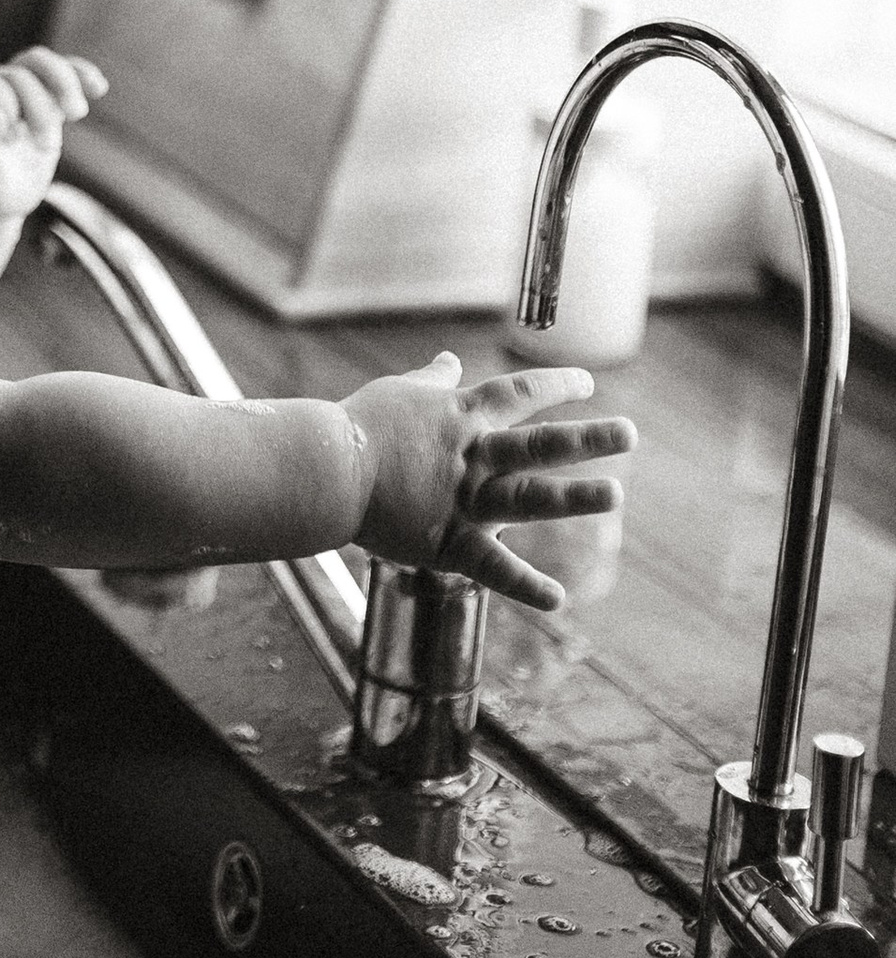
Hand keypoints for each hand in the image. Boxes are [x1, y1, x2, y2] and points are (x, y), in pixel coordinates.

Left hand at [0, 50, 105, 225]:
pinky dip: (80, 75)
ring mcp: (14, 91)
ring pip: (39, 63)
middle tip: (44, 145)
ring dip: (63, 83)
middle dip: (38, 107)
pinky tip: (98, 87)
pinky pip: (61, 74)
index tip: (8, 138)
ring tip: (76, 113)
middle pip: (19, 75)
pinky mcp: (41, 100)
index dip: (5, 106)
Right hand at [348, 353, 635, 614]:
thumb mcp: (400, 392)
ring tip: (614, 494)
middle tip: (630, 432)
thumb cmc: (359, 426)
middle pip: (541, 443)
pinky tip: (559, 600)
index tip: (588, 384)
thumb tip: (449, 358)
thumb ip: (433, 381)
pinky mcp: (448, 541)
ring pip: (530, 497)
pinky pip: (492, 566)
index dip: (557, 386)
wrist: (327, 468)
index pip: (520, 393)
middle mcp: (474, 456)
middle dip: (588, 437)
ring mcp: (466, 499)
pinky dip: (525, 585)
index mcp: (463, 417)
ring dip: (575, 497)